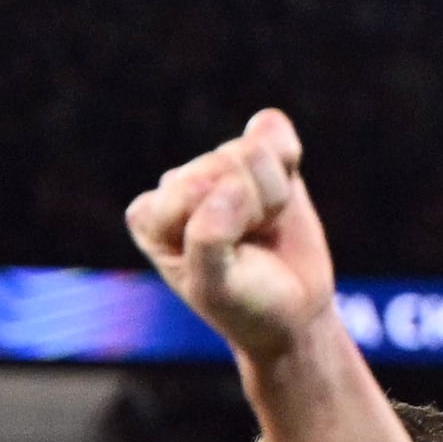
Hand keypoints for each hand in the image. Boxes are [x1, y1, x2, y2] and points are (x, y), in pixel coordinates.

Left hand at [128, 109, 338, 365]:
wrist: (292, 314)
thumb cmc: (244, 304)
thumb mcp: (216, 288)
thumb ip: (208, 238)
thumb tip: (229, 185)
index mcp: (150, 216)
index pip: (191, 188)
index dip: (226, 225)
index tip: (229, 263)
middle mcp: (178, 185)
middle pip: (224, 165)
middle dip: (253, 211)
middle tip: (252, 248)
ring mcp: (218, 167)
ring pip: (254, 151)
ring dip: (273, 197)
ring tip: (264, 230)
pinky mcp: (257, 155)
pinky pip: (273, 127)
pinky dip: (288, 157)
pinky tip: (281, 194)